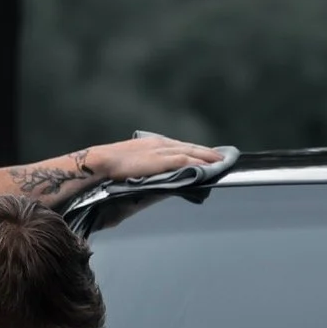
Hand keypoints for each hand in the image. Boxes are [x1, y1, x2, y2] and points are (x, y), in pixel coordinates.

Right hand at [82, 135, 226, 182]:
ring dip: (208, 157)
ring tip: (222, 163)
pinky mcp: (160, 159)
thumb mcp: (136, 166)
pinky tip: (209, 167)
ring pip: (191, 152)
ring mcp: (161, 150)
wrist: (101, 162)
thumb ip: (152, 172)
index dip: (197, 151)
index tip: (210, 155)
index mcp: (154, 144)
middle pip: (190, 147)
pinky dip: (198, 162)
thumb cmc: (113, 168)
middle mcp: (160, 144)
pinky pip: (185, 160)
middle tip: (224, 157)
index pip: (181, 147)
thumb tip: (164, 183)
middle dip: (208, 152)